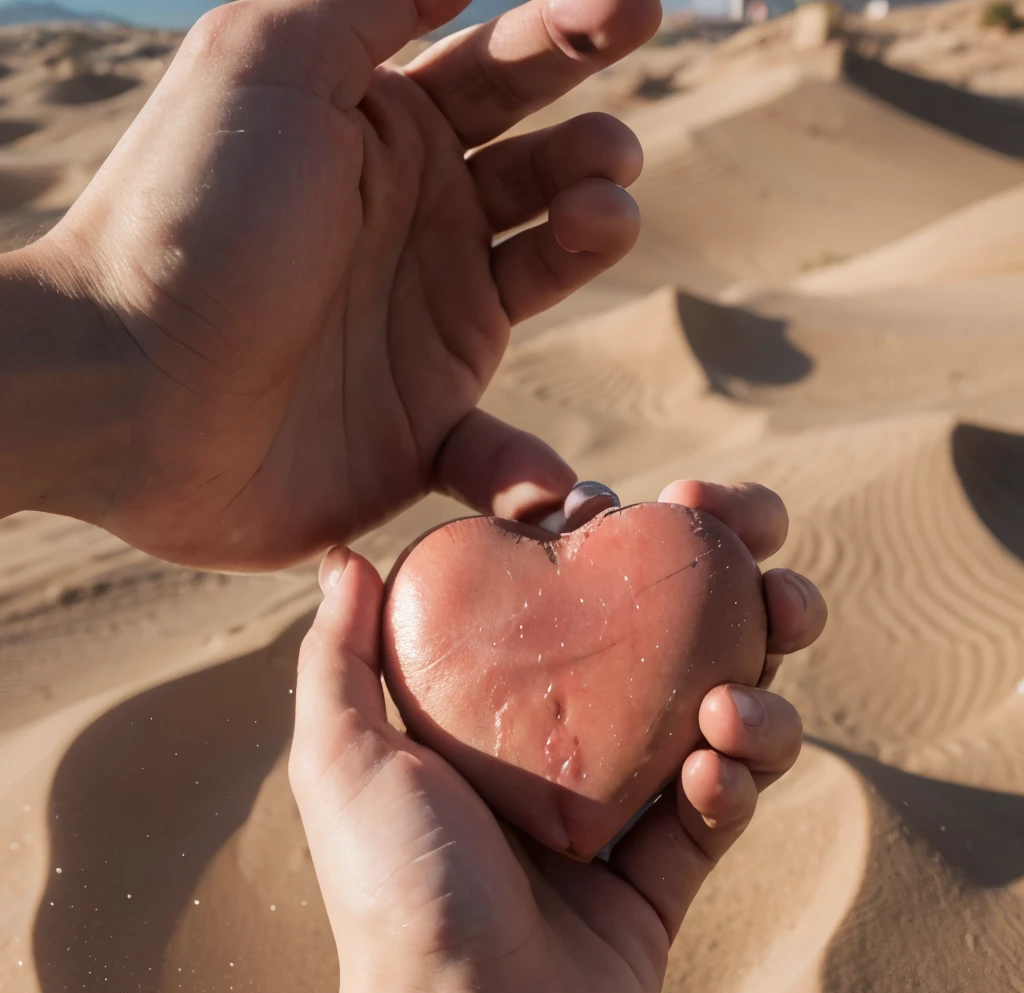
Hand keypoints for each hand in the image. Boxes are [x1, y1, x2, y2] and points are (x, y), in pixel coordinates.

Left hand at [39, 0, 658, 568]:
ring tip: (600, 219)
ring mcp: (421, 335)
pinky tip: (542, 472)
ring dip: (588, 242)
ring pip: (542, 279)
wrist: (125, 389)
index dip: (574, 28)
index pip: (500, 68)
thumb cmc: (192, 215)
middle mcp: (411, 228)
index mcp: (381, 134)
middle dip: (591, 148)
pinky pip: (492, 450)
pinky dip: (524, 464)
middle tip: (609, 154)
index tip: (634, 3)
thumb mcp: (270, 59)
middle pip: (539, 169)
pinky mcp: (417, 438)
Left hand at [289, 483, 826, 992]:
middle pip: (657, 649)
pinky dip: (736, 773)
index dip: (616, 544)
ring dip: (755, 676)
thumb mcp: (340, 759)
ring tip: (760, 661)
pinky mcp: (662, 884)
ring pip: (712, 719)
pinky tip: (720, 764)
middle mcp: (551, 760)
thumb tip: (345, 558)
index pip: (564, 605)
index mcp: (483, 721)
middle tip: (767, 541)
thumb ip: (339, 657)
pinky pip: (718, 807)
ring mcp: (612, 821)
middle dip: (724, 587)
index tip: (651, 501)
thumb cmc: (397, 891)